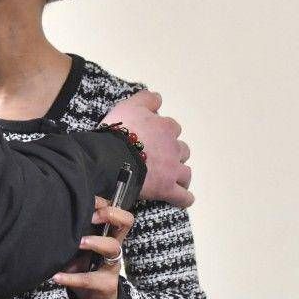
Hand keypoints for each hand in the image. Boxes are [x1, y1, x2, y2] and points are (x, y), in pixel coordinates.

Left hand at [52, 197, 133, 298]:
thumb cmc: (86, 267)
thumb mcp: (80, 249)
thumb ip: (73, 234)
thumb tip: (52, 218)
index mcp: (108, 235)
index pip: (117, 211)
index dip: (106, 204)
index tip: (88, 202)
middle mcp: (114, 246)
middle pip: (126, 222)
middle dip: (110, 214)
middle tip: (91, 217)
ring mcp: (112, 265)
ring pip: (113, 247)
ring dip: (95, 242)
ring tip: (78, 243)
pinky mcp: (106, 284)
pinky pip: (90, 279)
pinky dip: (71, 278)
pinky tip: (57, 277)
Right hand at [101, 91, 192, 207]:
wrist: (112, 157)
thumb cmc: (118, 131)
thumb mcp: (129, 106)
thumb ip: (145, 99)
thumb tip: (158, 98)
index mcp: (164, 127)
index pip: (171, 127)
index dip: (162, 133)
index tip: (151, 137)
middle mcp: (173, 147)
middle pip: (182, 149)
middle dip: (173, 153)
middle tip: (157, 158)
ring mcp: (173, 169)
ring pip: (186, 172)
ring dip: (180, 174)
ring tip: (170, 178)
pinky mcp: (168, 189)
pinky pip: (183, 196)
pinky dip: (184, 198)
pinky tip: (181, 199)